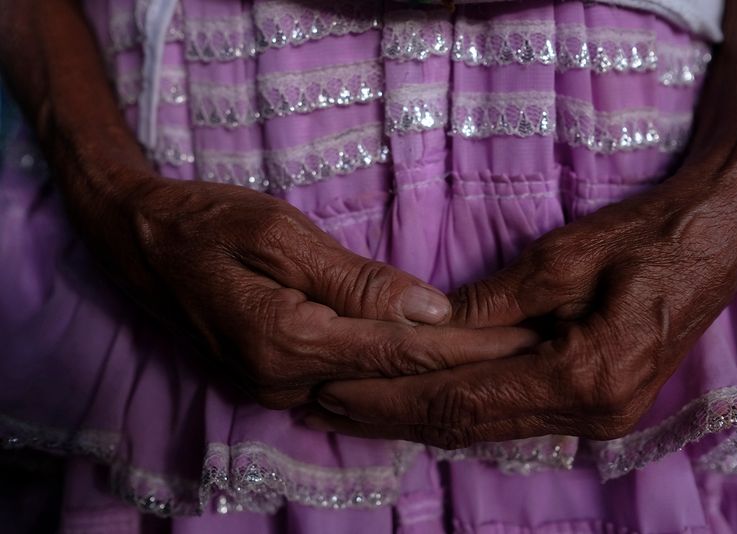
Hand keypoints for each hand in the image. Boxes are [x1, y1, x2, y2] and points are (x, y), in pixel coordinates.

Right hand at [89, 173, 535, 408]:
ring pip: (378, 394)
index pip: (402, 351)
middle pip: (398, 381)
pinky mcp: (273, 383)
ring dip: (441, 382)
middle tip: (536, 353)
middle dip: (471, 369)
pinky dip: (399, 386)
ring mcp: (276, 390)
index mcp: (289, 340)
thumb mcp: (278, 231)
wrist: (139, 239)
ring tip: (504, 370)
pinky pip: (351, 391)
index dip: (470, 346)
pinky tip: (435, 382)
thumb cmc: (206, 220)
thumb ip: (353, 280)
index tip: (526, 335)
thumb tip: (428, 313)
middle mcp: (285, 380)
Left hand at [308, 149, 736, 446]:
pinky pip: (508, 416)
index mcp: (584, 378)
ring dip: (414, 418)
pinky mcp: (594, 405)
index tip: (332, 388)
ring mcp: (596, 417)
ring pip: (483, 426)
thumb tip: (428, 326)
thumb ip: (494, 303)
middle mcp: (589, 415)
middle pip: (465, 424)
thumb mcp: (565, 258)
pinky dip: (455, 409)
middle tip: (320, 404)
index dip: (391, 397)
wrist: (719, 236)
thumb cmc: (649, 236)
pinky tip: (415, 404)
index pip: (461, 400)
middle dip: (389, 416)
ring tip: (350, 408)